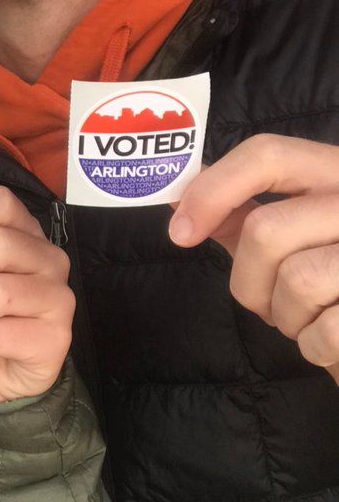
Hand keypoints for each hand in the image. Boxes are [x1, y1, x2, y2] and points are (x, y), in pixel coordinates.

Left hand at [169, 134, 338, 382]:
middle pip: (266, 228)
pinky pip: (326, 329)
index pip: (268, 154)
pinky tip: (333, 341)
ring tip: (309, 318)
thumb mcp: (296, 236)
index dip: (213, 190)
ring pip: (296, 280)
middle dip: (249, 281)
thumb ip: (242, 213)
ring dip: (286, 316)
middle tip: (269, 302)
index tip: (180, 231)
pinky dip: (315, 346)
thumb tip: (178, 195)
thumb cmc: (336, 285)